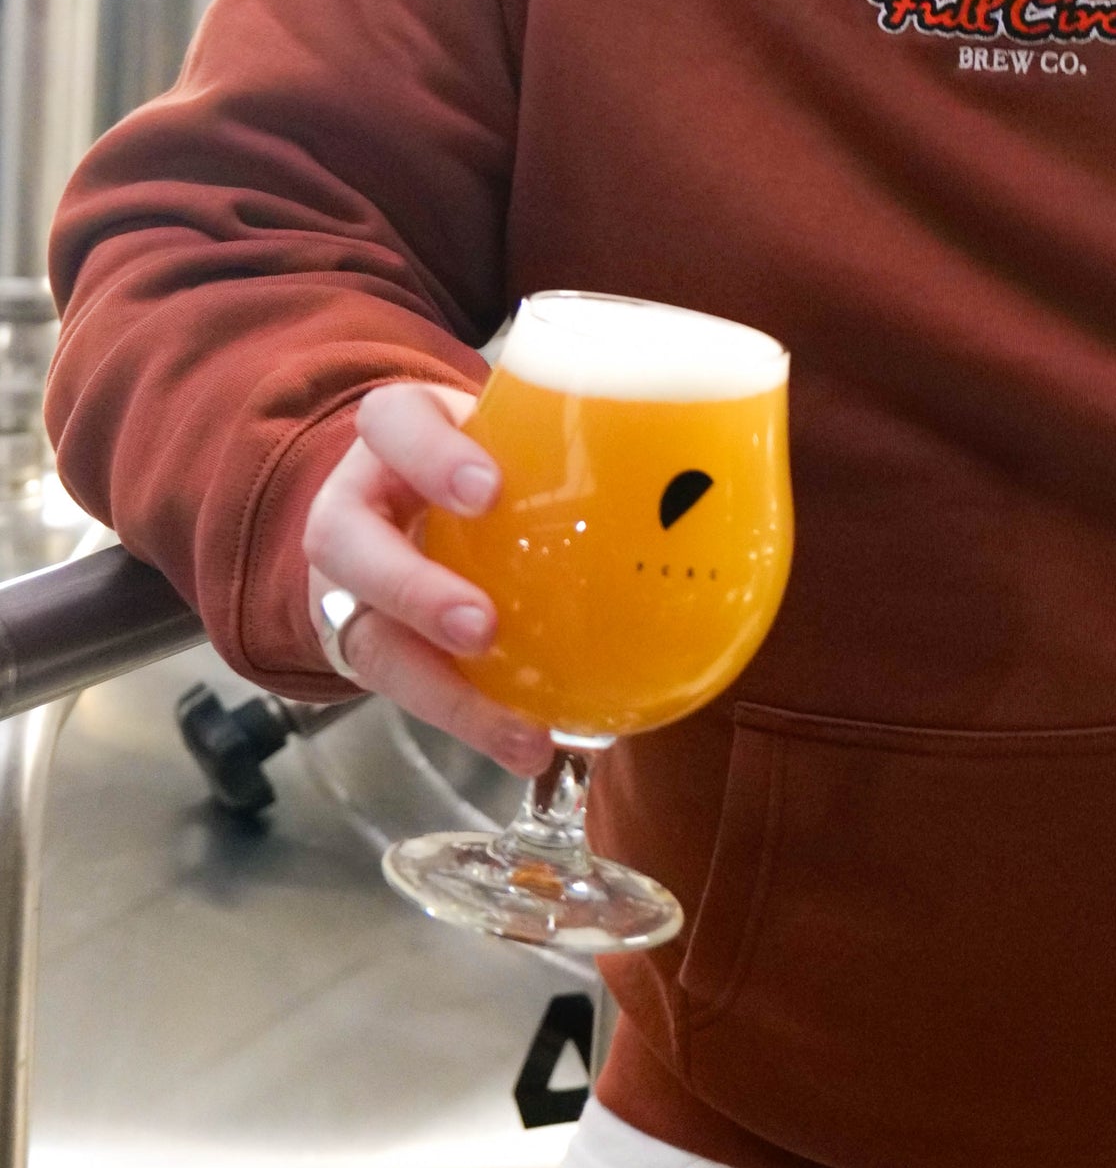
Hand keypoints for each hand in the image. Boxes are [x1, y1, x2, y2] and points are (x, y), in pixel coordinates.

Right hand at [301, 382, 552, 776]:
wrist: (406, 502)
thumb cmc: (486, 459)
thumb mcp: (514, 434)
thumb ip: (584, 447)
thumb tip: (718, 473)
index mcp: (399, 438)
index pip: (393, 422)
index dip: (430, 455)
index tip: (488, 490)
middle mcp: (358, 506)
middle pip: (345, 541)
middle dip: (412, 589)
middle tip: (480, 627)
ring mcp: (353, 583)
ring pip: (363, 636)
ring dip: (440, 687)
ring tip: (516, 725)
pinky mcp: (369, 643)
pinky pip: (406, 691)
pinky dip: (469, 720)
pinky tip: (529, 745)